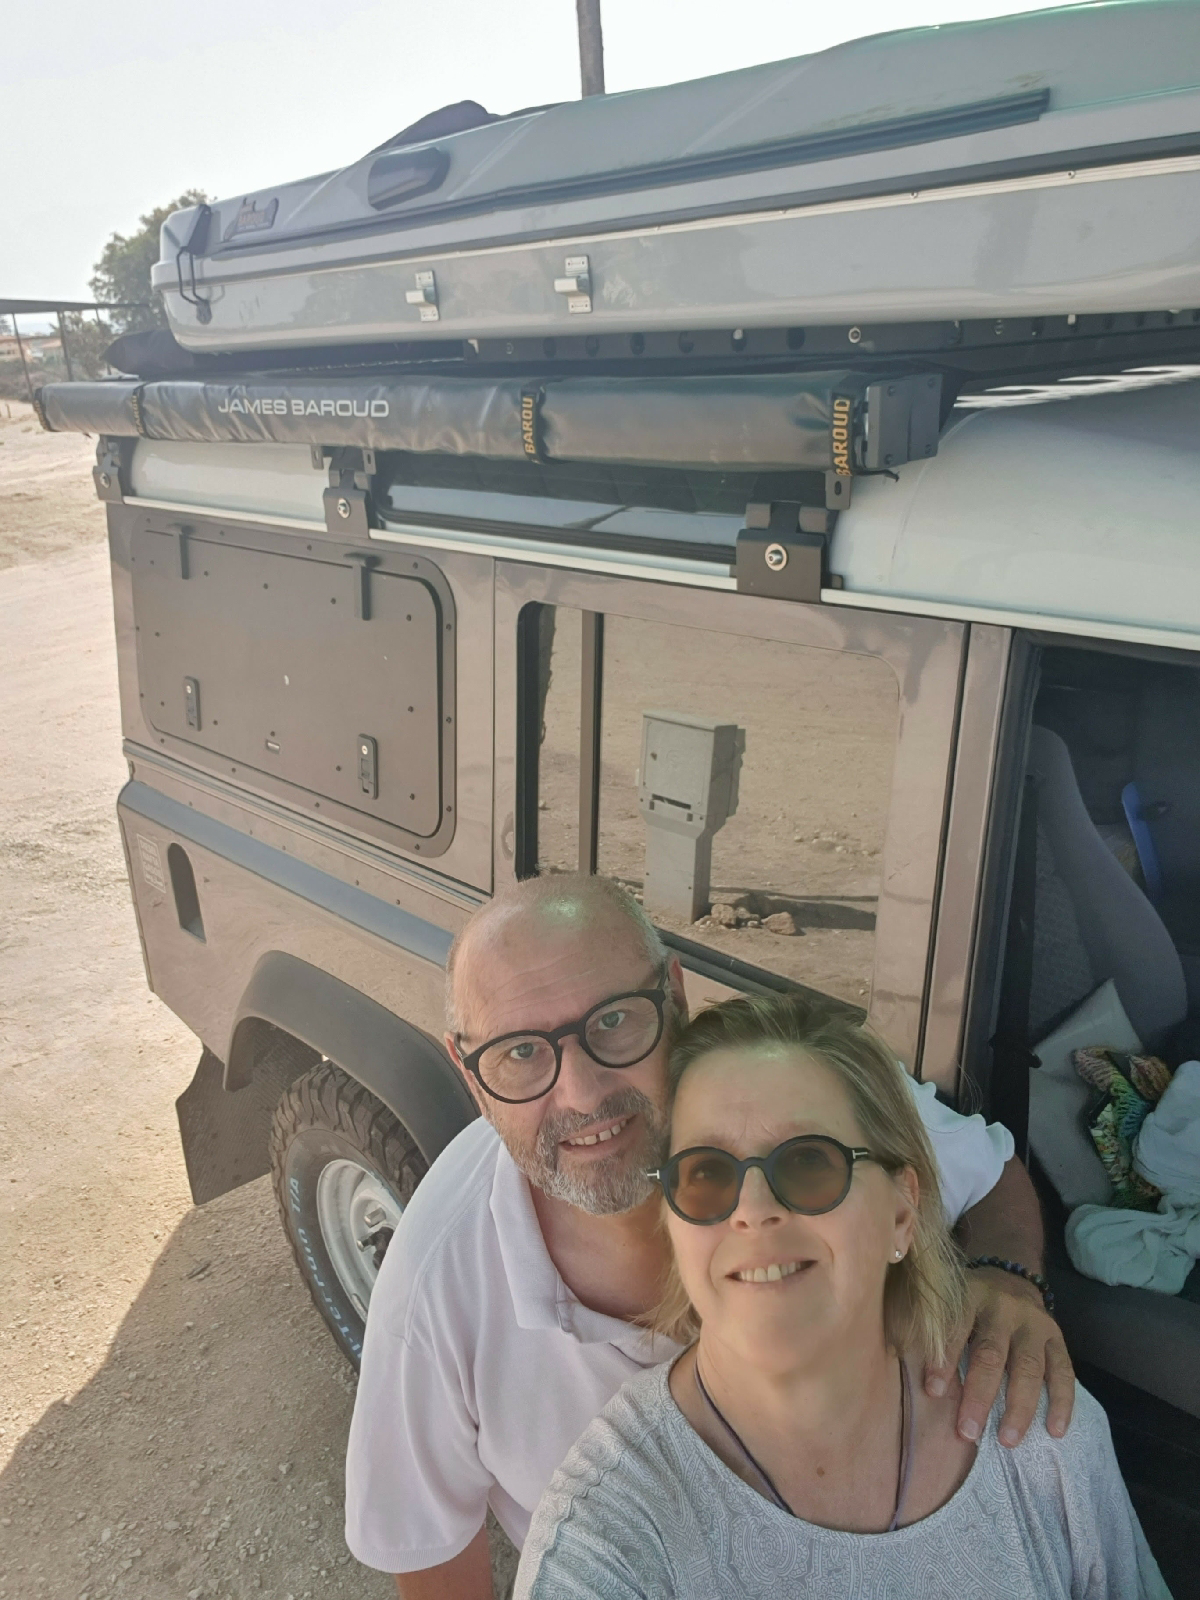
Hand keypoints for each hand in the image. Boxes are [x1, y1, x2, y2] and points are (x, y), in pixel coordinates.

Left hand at [924, 1267, 1074, 1447]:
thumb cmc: (963, 1303)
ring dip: (1020, 1406)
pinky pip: (1064, 1371)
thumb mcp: (941, 1301)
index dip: (943, 1360)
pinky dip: (1062, 1402)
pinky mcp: (1056, 1337)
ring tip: (1008, 1440)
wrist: (1008, 1277)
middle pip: (992, 1353)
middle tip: (967, 1431)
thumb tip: (889, 1351)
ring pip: (1030, 1366)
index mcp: (968, 1295)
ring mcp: (1034, 1322)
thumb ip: (919, 1324)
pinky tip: (1055, 1431)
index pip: (954, 1328)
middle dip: (979, 1395)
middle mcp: (1003, 1306)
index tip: (932, 1392)